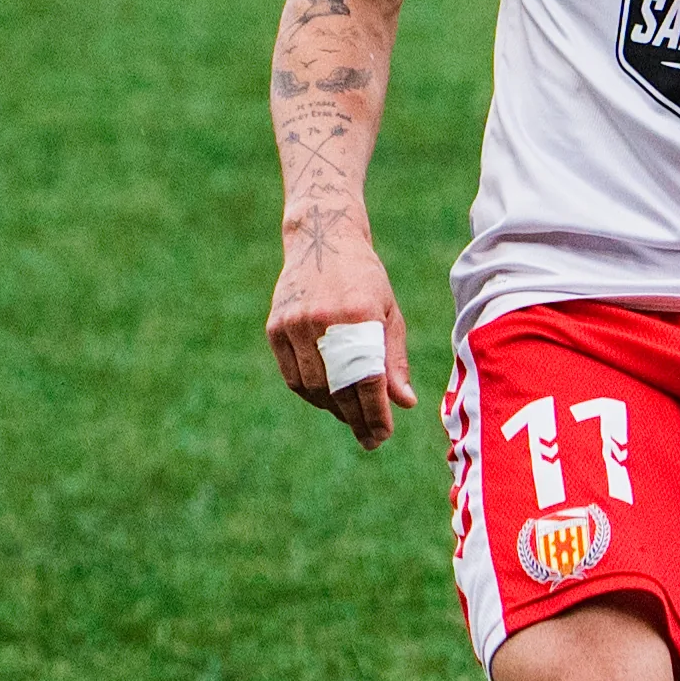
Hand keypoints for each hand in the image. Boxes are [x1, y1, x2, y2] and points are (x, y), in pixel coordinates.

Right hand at [266, 219, 415, 451]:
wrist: (323, 240)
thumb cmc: (365, 280)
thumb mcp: (389, 313)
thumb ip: (394, 359)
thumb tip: (404, 403)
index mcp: (360, 315)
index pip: (368, 379)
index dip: (376, 413)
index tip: (384, 434)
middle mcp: (324, 321)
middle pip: (339, 389)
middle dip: (357, 419)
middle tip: (371, 439)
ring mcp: (295, 325)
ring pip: (314, 387)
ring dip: (335, 410)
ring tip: (353, 420)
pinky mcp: (276, 327)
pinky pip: (293, 376)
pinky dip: (312, 394)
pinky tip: (329, 401)